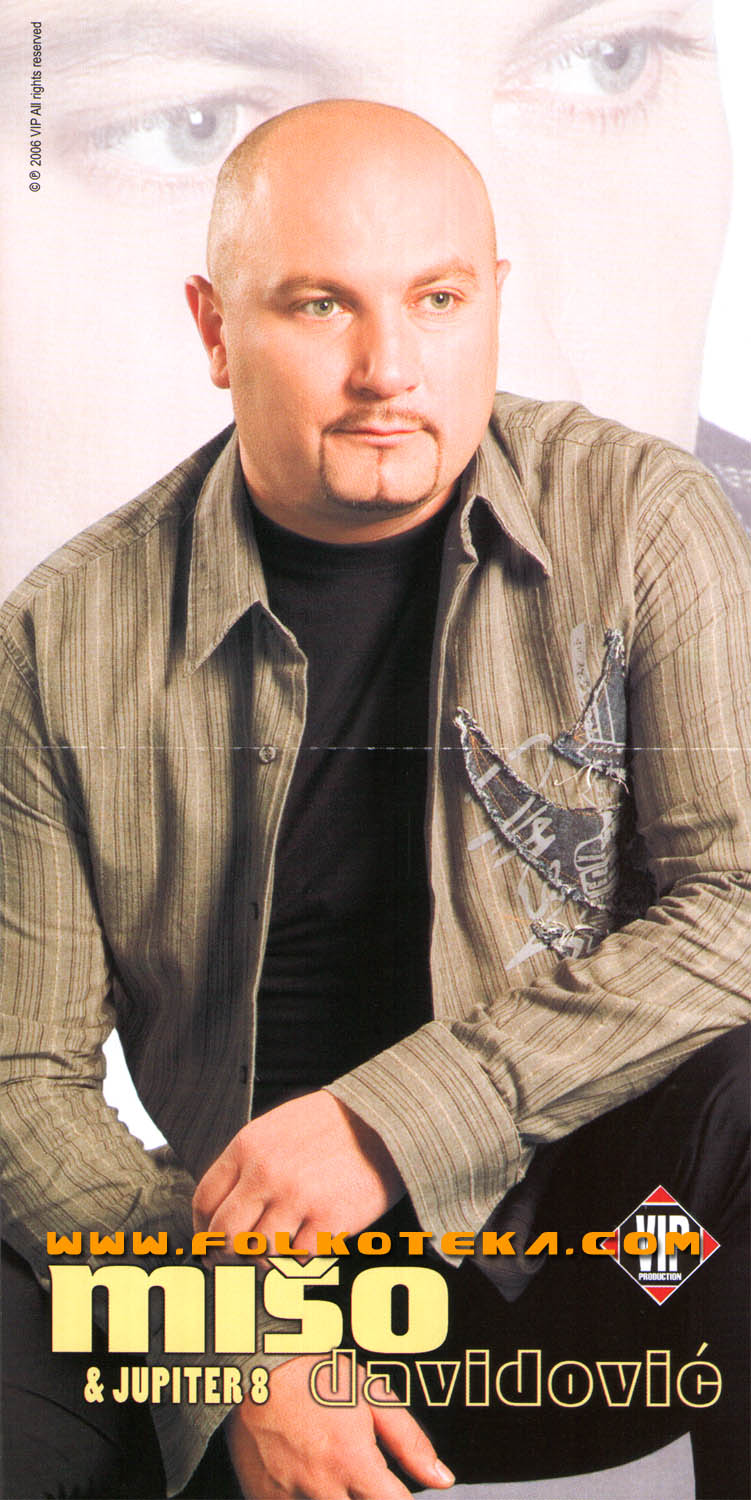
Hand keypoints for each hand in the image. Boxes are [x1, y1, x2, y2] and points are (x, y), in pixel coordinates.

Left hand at [193, 1091, 403, 1249]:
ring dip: (267, 1256)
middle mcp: (267, 1174)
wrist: (384, 1120)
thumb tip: (222, 1208)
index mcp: (248, 1146)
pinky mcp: (329, 1221)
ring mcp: (297, 1199)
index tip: (209, 1240)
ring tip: (281, 1243)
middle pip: (225, 1235)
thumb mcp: (276, 1129)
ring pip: (260, 1253)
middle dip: (226, 1253)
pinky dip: (301, 1254)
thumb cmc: (331, 1125)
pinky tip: (310, 1235)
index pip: (205, 1200)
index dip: (202, 1228)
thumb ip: (246, 1164)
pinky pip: (298, 1257)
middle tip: (234, 1259)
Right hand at [225, 1354, 453, 1498]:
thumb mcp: (370, 1397)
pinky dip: (307, 1498)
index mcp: (351, 1462)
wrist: (254, 1369)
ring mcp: (288, 1499)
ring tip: (333, 1470)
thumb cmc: (317, 1377)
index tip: (396, 1492)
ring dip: (339, 1498)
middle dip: (368, 1498)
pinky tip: (309, 1477)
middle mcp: (320, 1488)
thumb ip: (409, 1442)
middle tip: (360, 1476)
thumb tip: (442, 1480)